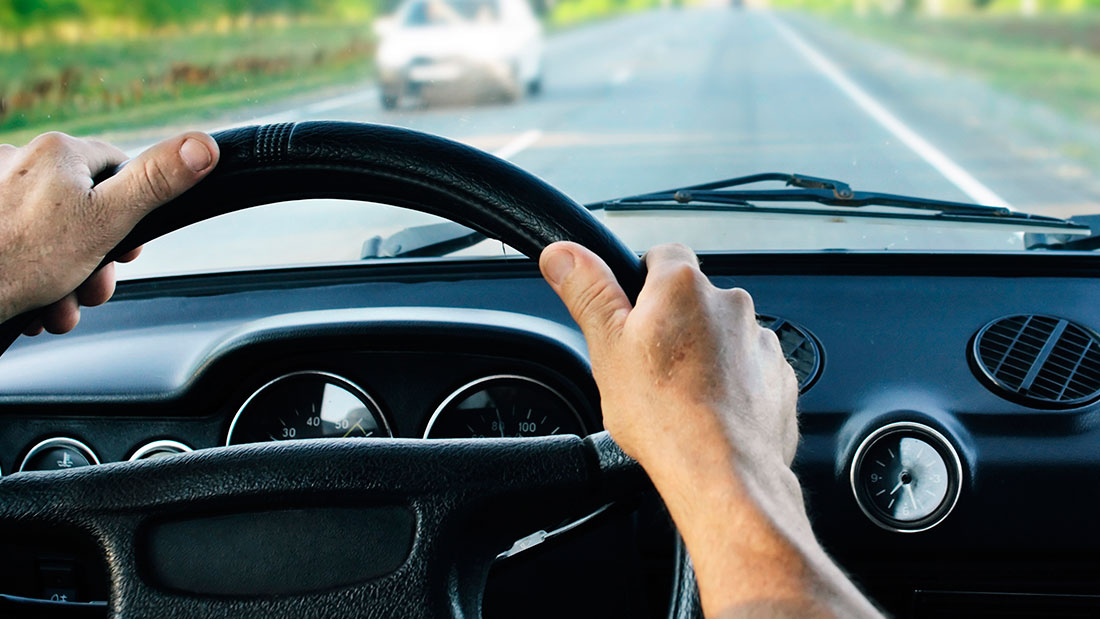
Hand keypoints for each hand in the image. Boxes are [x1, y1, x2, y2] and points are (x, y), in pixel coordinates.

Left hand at [0, 131, 218, 333]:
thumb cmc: (20, 259)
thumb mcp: (107, 221)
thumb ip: (157, 182)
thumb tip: (205, 144)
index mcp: (59, 152)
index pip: (120, 173)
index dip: (131, 217)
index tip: (125, 250)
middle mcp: (23, 161)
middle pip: (86, 210)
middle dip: (95, 261)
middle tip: (89, 289)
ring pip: (54, 235)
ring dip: (65, 280)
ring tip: (56, 305)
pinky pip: (21, 245)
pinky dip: (32, 277)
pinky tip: (31, 301)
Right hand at [539, 241, 798, 485]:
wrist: (724, 472)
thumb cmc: (666, 415)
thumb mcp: (606, 347)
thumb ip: (587, 292)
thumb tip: (563, 255)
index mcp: (682, 286)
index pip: (662, 255)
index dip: (642, 281)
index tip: (631, 311)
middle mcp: (729, 304)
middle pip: (693, 299)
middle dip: (673, 324)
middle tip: (648, 365)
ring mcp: (760, 340)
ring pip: (722, 336)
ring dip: (705, 354)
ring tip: (681, 396)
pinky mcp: (779, 375)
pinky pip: (749, 369)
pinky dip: (733, 383)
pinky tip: (711, 412)